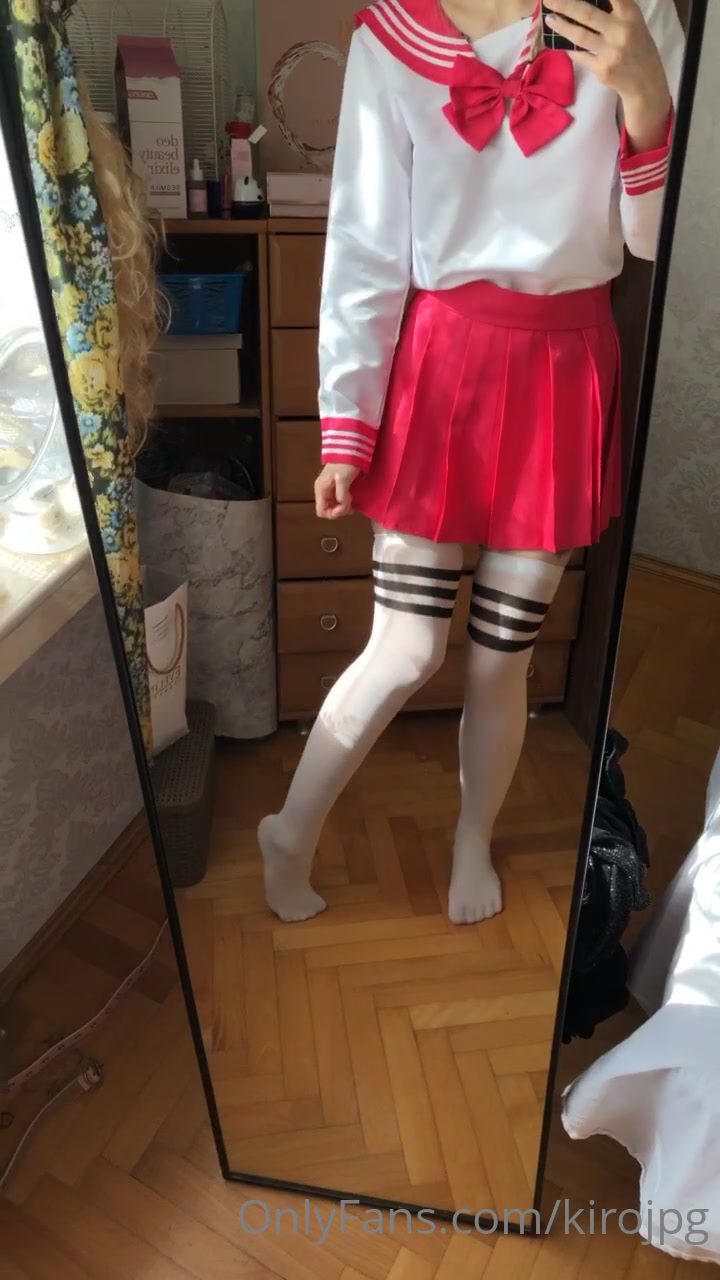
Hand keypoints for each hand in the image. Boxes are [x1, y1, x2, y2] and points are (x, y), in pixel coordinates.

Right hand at [314, 463, 359, 518]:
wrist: (350, 450)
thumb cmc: (345, 463)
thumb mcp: (343, 479)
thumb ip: (341, 493)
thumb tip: (341, 504)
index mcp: (321, 489)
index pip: (321, 511)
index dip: (333, 513)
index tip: (344, 506)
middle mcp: (323, 491)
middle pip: (328, 510)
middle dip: (339, 511)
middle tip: (350, 504)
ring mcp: (329, 490)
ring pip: (333, 506)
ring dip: (343, 507)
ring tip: (351, 500)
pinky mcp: (336, 488)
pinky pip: (338, 501)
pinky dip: (344, 502)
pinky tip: (351, 497)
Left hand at [544, 0, 670, 147]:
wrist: (645, 81)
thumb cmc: (637, 46)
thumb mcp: (633, 22)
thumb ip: (615, 9)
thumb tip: (584, 2)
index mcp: (630, 14)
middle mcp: (621, 31)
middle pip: (587, 14)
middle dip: (565, 5)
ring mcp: (611, 52)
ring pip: (580, 36)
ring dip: (561, 26)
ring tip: (549, 19)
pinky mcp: (602, 69)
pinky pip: (580, 55)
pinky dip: (569, 48)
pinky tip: (560, 42)